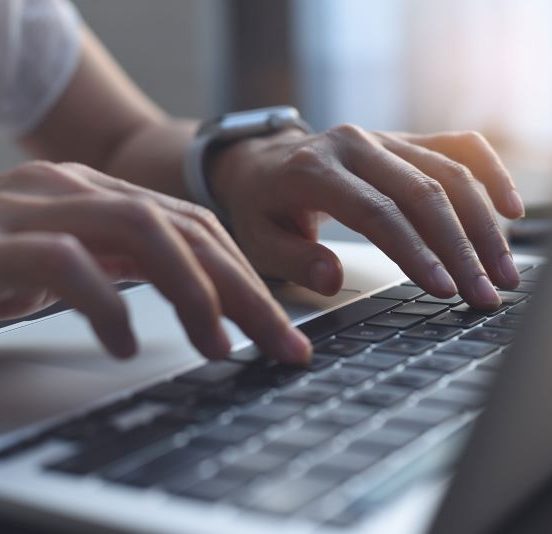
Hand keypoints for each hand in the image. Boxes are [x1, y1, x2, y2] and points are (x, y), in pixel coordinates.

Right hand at [0, 162, 309, 361]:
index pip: (200, 231)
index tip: (282, 331)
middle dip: (246, 293)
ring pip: (144, 232)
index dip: (249, 280)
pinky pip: (66, 263)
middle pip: (191, 232)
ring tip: (218, 347)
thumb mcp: (79, 267)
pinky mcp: (0, 241)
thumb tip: (205, 303)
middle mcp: (83, 192)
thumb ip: (131, 269)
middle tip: (282, 346)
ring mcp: (40, 208)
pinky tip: (124, 346)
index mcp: (109, 199)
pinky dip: (104, 304)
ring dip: (194, 292)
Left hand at [210, 126, 524, 308]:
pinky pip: (458, 146)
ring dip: (483, 224)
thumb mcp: (259, 240)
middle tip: (486, 293)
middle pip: (423, 193)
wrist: (264, 162)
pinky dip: (489, 175)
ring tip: (504, 270)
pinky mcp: (403, 139)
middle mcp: (354, 145)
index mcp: (314, 170)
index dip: (416, 251)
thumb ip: (294, 259)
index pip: (377, 212)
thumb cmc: (262, 206)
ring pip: (449, 172)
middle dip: (461, 248)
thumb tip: (334, 278)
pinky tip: (511, 209)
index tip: (445, 289)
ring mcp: (383, 137)